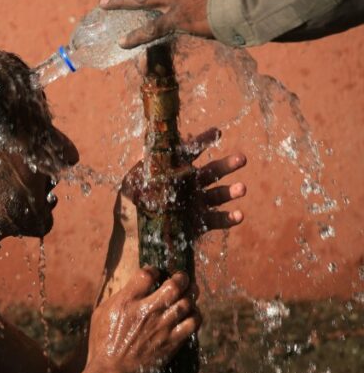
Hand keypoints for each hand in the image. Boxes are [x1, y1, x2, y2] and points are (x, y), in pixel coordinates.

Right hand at [88, 267, 199, 372]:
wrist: (112, 372)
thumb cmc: (103, 343)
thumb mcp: (101, 313)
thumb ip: (119, 298)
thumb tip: (132, 287)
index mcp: (127, 301)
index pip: (147, 275)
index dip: (153, 270)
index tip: (154, 273)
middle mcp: (147, 311)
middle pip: (174, 285)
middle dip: (180, 277)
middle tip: (181, 277)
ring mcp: (162, 327)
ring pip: (187, 303)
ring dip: (191, 294)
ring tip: (191, 291)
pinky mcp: (172, 342)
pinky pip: (193, 324)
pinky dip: (195, 316)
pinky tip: (192, 314)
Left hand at [121, 128, 246, 236]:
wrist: (135, 240)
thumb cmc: (130, 209)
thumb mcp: (132, 186)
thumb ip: (144, 168)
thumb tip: (151, 146)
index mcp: (174, 173)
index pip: (190, 153)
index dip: (202, 142)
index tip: (216, 132)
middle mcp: (189, 186)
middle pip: (212, 172)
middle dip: (227, 165)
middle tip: (241, 158)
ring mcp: (197, 204)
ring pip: (219, 194)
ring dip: (232, 191)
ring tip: (242, 188)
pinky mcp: (200, 224)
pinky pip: (217, 220)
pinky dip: (230, 218)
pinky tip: (239, 215)